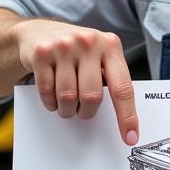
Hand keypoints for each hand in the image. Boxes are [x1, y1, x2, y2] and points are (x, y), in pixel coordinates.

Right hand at [11, 19, 139, 144]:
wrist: (38, 31)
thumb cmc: (75, 51)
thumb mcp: (97, 56)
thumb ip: (109, 77)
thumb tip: (121, 117)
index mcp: (110, 45)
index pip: (123, 87)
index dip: (127, 116)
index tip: (130, 137)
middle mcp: (89, 42)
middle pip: (92, 97)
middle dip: (86, 112)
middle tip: (83, 111)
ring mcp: (64, 46)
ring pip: (68, 97)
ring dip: (66, 110)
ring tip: (66, 104)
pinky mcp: (41, 53)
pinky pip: (47, 91)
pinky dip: (50, 102)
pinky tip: (52, 96)